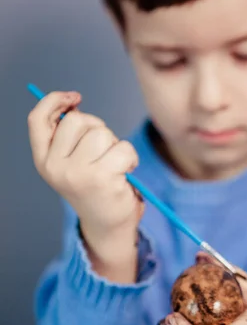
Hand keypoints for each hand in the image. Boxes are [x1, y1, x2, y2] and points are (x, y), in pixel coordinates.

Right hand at [28, 91, 143, 280]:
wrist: (108, 227)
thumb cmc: (94, 189)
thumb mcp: (72, 163)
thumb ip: (69, 137)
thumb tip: (73, 103)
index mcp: (44, 161)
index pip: (37, 120)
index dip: (54, 101)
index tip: (75, 98)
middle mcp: (56, 167)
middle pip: (78, 120)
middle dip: (97, 129)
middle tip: (103, 153)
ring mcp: (78, 173)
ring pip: (102, 133)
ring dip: (115, 145)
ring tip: (114, 166)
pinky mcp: (103, 178)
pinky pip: (123, 148)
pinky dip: (131, 157)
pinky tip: (126, 173)